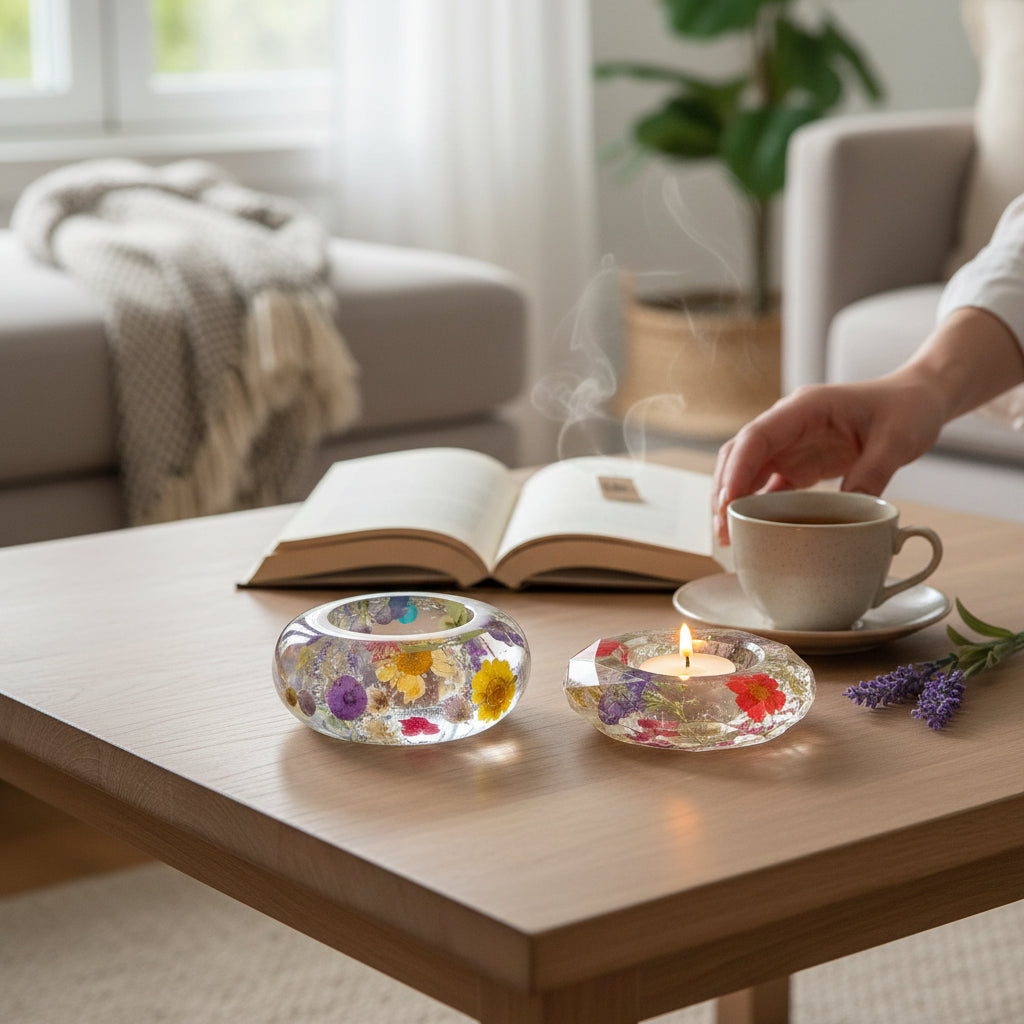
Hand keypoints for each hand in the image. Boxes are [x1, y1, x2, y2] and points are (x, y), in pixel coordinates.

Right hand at [712, 377, 944, 544]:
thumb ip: (872, 474)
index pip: (757, 437)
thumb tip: (849, 515)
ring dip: (733, 501)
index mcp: (805, 408)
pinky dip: (754, 507)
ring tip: (726, 536)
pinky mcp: (798, 463)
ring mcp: (790, 444)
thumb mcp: (897, 441)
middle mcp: (788, 424)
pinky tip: (749, 530)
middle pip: (739, 455)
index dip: (736, 470)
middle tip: (721, 530)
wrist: (917, 401)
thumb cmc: (907, 409)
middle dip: (724, 491)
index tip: (727, 504)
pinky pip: (767, 485)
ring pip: (746, 471)